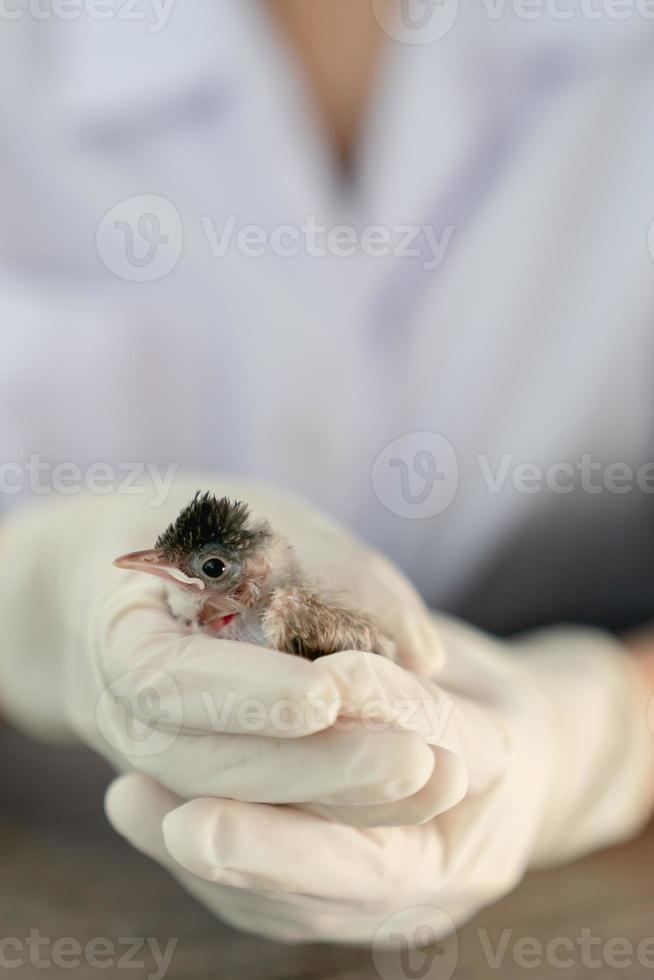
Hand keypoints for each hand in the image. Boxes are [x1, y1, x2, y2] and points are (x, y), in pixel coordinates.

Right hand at [0, 478, 444, 819]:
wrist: (145, 579)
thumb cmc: (205, 533)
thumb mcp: (259, 520)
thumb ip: (337, 574)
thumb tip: (423, 655)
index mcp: (120, 638)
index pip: (168, 680)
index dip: (247, 693)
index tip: (325, 696)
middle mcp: (130, 717)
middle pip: (208, 764)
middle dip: (312, 767)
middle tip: (411, 760)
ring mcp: (165, 759)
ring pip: (239, 798)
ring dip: (331, 799)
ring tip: (423, 781)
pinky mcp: (210, 776)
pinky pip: (260, 803)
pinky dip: (328, 803)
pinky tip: (403, 797)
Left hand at [105, 616, 653, 944]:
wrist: (503, 749)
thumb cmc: (481, 698)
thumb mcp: (470, 684)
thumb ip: (409, 695)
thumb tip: (333, 685)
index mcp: (473, 837)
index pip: (401, 821)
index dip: (337, 787)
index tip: (271, 759)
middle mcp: (427, 888)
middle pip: (337, 885)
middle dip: (259, 852)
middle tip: (183, 825)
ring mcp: (380, 906)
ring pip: (287, 902)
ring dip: (208, 855)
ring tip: (133, 801)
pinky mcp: (332, 901)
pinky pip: (264, 896)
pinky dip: (205, 859)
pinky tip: (148, 809)